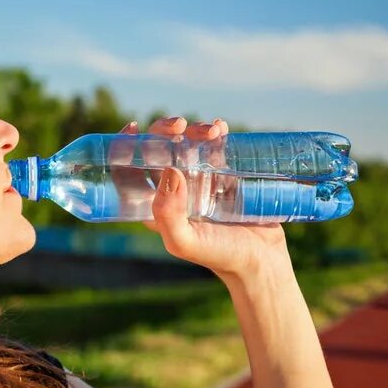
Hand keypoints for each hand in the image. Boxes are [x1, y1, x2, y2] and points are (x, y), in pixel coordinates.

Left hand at [122, 117, 291, 278]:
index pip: (129, 173)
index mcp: (154, 206)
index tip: (132, 128)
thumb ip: (168, 214)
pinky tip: (220, 129)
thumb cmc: (220, 256)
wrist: (262, 262)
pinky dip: (214, 134)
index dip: (125, 149)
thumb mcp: (185, 242)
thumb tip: (168, 171)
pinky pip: (213, 148)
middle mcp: (172, 192)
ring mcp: (198, 182)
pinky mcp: (223, 177)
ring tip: (211, 130)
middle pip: (157, 152)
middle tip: (179, 125)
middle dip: (163, 132)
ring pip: (185, 145)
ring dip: (193, 131)